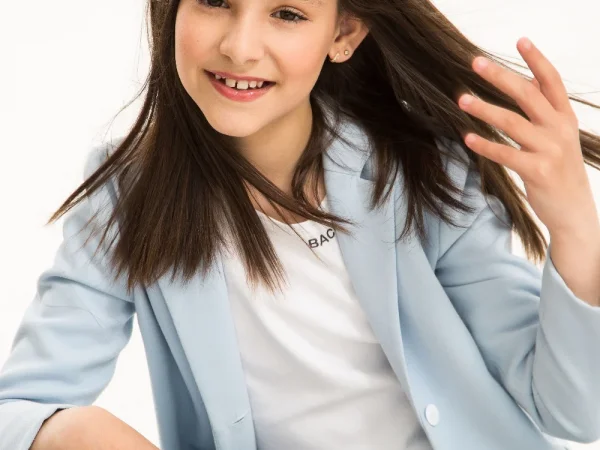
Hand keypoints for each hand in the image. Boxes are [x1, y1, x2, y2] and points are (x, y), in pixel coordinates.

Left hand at [457, 37, 598, 236]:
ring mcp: (551, 150)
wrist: (574, 211)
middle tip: (475, 63)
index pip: (552, 81)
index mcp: (565, 118)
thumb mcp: (559, 138)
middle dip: (500, 76)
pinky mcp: (538, 171)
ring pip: (512, 122)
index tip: (520, 40)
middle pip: (527, 95)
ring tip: (461, 99)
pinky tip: (468, 138)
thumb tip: (522, 85)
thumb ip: (544, 114)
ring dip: (484, 109)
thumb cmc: (560, 171)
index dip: (536, 60)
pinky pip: (506, 154)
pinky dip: (485, 145)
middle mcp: (560, 129)